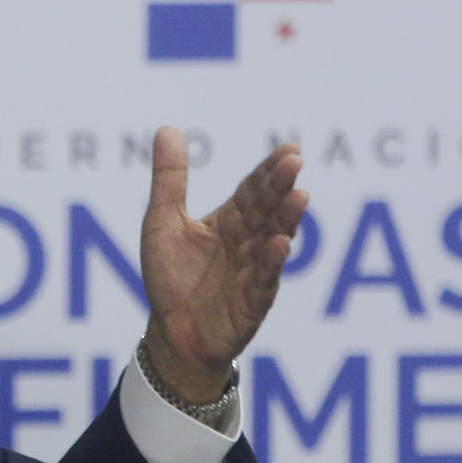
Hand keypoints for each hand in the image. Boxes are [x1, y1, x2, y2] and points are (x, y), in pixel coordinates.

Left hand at [139, 127, 306, 401]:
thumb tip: (166, 129)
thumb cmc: (171, 277)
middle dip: (280, 186)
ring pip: (273, 239)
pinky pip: (264, 279)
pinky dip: (272, 262)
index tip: (289, 150)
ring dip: (286, 219)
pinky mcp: (252, 301)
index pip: (253, 191)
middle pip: (266, 209)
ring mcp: (253, 271)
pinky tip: (280, 244)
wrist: (172, 333)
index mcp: (230, 221)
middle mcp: (248, 242)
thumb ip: (170, 179)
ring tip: (299, 196)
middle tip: (294, 161)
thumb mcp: (163, 222)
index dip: (269, 171)